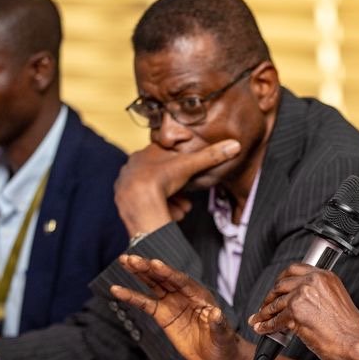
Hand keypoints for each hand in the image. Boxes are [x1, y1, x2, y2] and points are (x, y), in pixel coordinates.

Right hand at [110, 255, 244, 359]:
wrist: (217, 356)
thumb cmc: (224, 343)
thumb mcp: (223, 335)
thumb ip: (217, 323)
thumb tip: (216, 313)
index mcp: (200, 295)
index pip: (182, 281)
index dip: (168, 272)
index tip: (154, 263)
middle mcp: (185, 295)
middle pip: (164, 278)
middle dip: (148, 268)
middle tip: (131, 258)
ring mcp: (173, 303)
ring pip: (153, 284)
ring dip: (139, 273)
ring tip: (123, 261)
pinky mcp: (163, 315)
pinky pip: (145, 303)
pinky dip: (131, 296)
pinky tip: (117, 289)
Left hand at [114, 140, 240, 235]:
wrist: (140, 202)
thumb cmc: (162, 179)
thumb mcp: (191, 165)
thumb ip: (212, 156)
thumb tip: (235, 145)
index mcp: (145, 153)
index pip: (165, 157)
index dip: (180, 169)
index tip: (188, 178)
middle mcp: (132, 166)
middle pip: (161, 177)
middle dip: (176, 189)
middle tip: (186, 199)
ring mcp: (125, 183)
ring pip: (152, 191)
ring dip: (168, 201)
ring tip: (178, 209)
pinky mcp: (123, 200)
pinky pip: (144, 204)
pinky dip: (157, 209)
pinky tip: (167, 213)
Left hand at [248, 263, 358, 359]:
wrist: (356, 342)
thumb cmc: (350, 328)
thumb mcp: (335, 301)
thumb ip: (317, 295)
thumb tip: (297, 302)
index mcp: (325, 276)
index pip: (295, 269)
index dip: (281, 279)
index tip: (276, 288)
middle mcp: (313, 281)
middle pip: (281, 284)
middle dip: (270, 297)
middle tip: (264, 306)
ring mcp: (303, 295)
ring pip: (275, 302)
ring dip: (264, 312)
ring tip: (259, 320)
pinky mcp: (295, 312)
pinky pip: (275, 319)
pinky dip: (266, 326)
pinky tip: (264, 329)